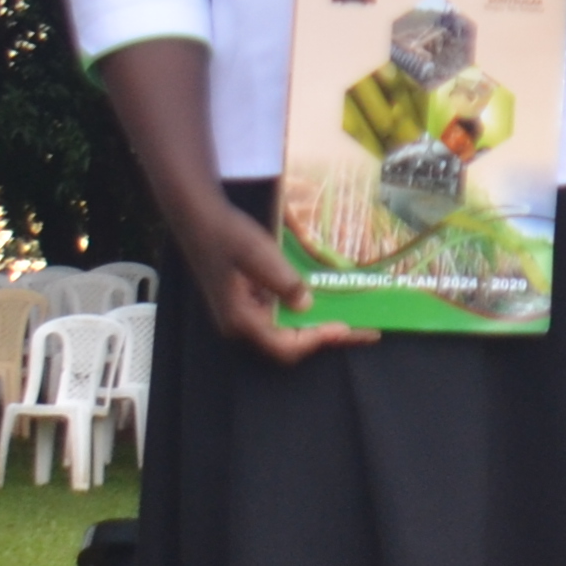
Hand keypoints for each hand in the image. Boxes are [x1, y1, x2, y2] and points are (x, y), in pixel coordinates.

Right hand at [167, 189, 372, 364]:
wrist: (200, 219)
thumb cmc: (228, 235)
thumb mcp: (259, 254)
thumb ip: (283, 282)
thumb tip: (307, 306)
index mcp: (240, 319)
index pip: (284, 346)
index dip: (316, 340)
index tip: (344, 328)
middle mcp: (241, 324)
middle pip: (288, 344)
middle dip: (326, 338)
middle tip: (365, 332)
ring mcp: (243, 315)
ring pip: (286, 332)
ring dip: (318, 328)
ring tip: (354, 322)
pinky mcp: (248, 304)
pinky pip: (280, 317)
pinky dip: (305, 315)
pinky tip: (327, 305)